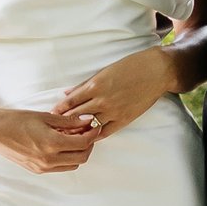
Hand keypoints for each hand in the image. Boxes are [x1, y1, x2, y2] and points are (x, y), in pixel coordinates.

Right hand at [0, 102, 98, 175]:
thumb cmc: (16, 120)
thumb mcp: (44, 116)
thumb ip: (67, 120)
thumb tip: (87, 120)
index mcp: (52, 144)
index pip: (83, 143)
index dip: (92, 134)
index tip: (94, 125)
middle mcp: (49, 160)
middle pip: (82, 157)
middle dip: (89, 144)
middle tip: (87, 131)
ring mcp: (42, 167)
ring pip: (72, 164)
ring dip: (78, 152)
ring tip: (74, 137)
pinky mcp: (36, 170)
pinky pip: (60, 167)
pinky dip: (66, 158)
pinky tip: (61, 144)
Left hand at [53, 44, 181, 142]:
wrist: (155, 71)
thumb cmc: (129, 66)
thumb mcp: (104, 72)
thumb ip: (85, 85)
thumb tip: (67, 93)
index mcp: (95, 85)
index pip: (70, 102)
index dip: (59, 110)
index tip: (50, 116)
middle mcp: (102, 100)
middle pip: (76, 116)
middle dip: (64, 123)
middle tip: (53, 131)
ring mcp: (113, 111)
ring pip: (89, 126)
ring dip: (77, 132)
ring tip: (66, 138)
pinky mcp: (124, 119)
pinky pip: (105, 132)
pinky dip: (95, 135)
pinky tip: (87, 139)